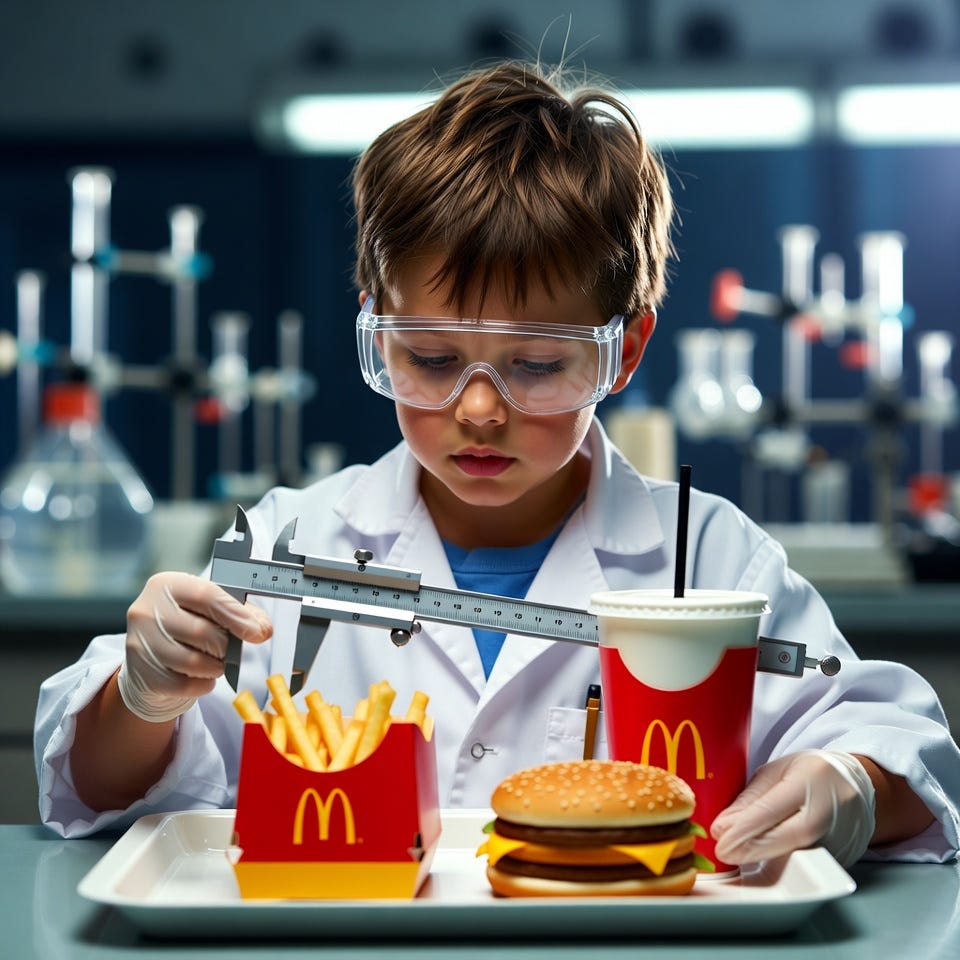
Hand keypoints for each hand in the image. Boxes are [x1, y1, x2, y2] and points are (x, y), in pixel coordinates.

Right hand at [117, 572, 272, 722]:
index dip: (236, 615)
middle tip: (230, 650)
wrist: (153, 658)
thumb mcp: (211, 610)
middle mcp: (146, 610)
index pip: (206, 595)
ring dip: (215, 666)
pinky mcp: (141, 673)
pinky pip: (183, 685)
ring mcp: (139, 643)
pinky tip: (202, 676)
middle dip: (225, 646)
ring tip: (215, 662)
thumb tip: (262, 629)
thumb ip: (241, 613)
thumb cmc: (188, 627)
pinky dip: (201, 684)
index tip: (257, 632)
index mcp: (166, 584)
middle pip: (201, 632)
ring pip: (192, 662)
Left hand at [711, 750, 875, 866]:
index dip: (743, 828)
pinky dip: (781, 867)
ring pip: (794, 857)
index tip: (720, 840)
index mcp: (809, 781)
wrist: (858, 786)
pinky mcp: (841, 859)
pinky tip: (763, 863)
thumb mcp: (776, 772)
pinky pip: (806, 866)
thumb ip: (749, 800)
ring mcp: (838, 839)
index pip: (772, 809)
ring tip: (738, 856)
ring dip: (763, 861)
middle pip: (784, 838)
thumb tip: (722, 827)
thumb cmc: (812, 774)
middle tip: (724, 852)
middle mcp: (827, 813)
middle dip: (749, 849)